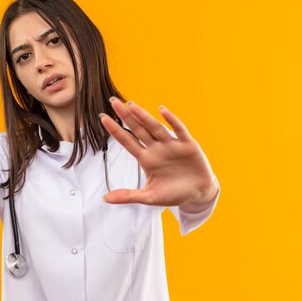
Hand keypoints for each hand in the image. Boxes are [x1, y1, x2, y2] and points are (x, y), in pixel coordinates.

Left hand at [99, 98, 217, 207]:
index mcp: (146, 159)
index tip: (102, 118)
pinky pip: (179, 130)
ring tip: (131, 105)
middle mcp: (157, 148)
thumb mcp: (150, 197)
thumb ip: (128, 196)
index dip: (115, 130)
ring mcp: (171, 145)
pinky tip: (162, 111)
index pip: (127, 141)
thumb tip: (104, 198)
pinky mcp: (188, 144)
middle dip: (126, 116)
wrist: (199, 192)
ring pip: (155, 127)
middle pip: (138, 129)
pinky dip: (171, 120)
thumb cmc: (174, 193)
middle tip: (113, 102)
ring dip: (144, 116)